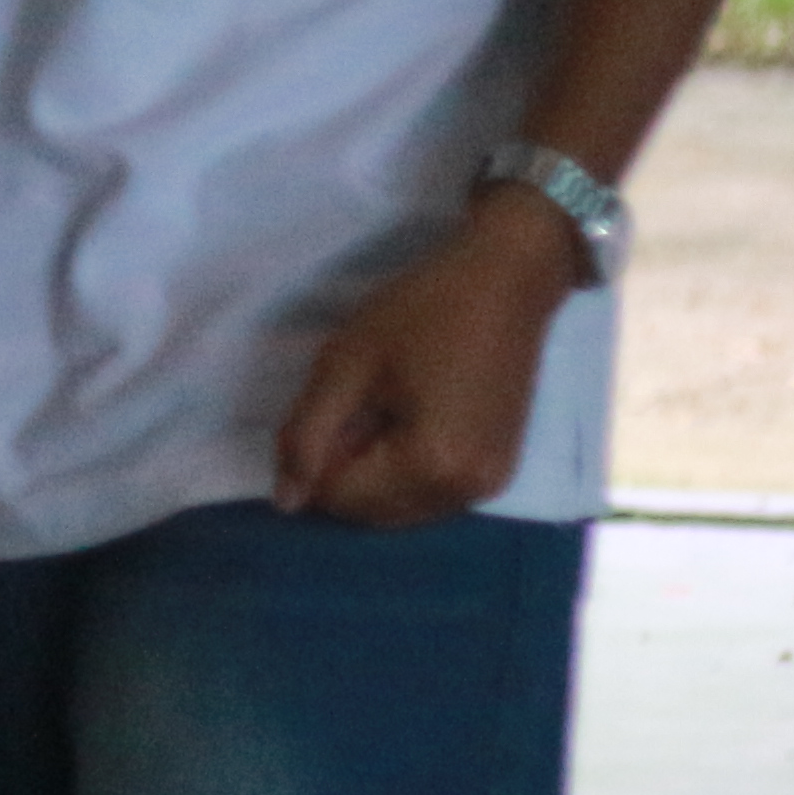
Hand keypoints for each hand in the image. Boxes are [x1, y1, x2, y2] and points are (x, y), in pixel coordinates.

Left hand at [271, 190, 580, 526]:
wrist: (507, 280)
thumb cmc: (421, 312)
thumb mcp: (346, 364)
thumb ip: (306, 434)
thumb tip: (286, 503)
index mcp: (432, 468)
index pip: (340, 499)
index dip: (314, 457)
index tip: (335, 402)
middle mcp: (467, 493)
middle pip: (372, 514)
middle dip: (344, 469)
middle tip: (357, 401)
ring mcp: (490, 486)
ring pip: (399, 508)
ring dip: (373, 471)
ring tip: (384, 405)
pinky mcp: (499, 471)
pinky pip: (431, 493)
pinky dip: (404, 469)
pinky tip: (408, 415)